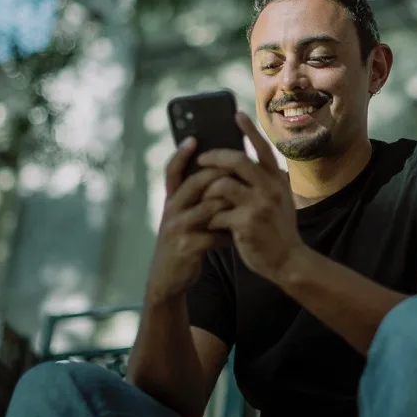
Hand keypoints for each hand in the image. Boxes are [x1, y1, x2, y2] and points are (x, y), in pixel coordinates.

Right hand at [147, 137, 230, 302]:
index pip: (172, 171)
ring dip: (230, 205)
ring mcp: (177, 229)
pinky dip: (229, 234)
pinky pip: (214, 234)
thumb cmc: (184, 242)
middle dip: (220, 175)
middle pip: (194, 183)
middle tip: (241, 171)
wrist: (169, 278)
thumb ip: (197, 198)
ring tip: (247, 204)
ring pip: (208, 207)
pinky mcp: (186, 247)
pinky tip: (239, 237)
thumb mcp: (184, 217)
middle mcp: (171, 211)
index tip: (193, 139)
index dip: (180, 154)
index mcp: (172, 200)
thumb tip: (222, 174)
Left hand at [197, 113, 303, 282]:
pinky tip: (210, 223)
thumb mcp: (280, 199)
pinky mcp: (247, 224)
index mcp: (277, 179)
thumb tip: (243, 163)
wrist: (288, 261)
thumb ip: (266, 181)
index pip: (263, 148)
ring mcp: (259, 205)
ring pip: (223, 184)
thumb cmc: (278, 229)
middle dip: (215, 157)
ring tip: (202, 196)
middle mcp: (271, 188)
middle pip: (238, 160)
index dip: (249, 130)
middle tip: (201, 159)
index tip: (236, 114)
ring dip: (208, 189)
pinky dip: (210, 217)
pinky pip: (218, 212)